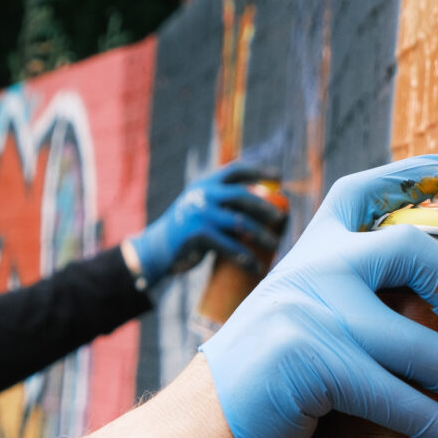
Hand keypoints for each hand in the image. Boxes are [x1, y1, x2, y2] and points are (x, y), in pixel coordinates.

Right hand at [124, 161, 289, 283]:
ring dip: (261, 235)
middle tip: (281, 218)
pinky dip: (246, 259)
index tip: (279, 176)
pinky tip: (257, 267)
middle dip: (265, 207)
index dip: (259, 170)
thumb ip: (224, 200)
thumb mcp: (201, 205)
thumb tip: (264, 202)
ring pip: (240, 223)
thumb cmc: (187, 227)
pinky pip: (230, 247)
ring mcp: (200, 214)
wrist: (157, 247)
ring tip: (275, 245)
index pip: (236, 170)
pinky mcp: (198, 236)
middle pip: (242, 196)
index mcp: (206, 183)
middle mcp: (203, 195)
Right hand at [197, 155, 437, 437]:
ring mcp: (311, 312)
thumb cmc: (260, 396)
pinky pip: (401, 397)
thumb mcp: (300, 328)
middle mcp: (310, 269)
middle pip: (414, 248)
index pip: (362, 191)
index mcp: (306, 254)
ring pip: (422, 343)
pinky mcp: (314, 364)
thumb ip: (351, 311)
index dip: (416, 173)